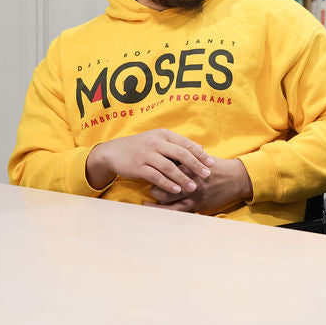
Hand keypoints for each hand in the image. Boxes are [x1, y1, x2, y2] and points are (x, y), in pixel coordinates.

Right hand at [86, 129, 213, 193]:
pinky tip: (177, 190)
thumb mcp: (159, 140)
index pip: (186, 143)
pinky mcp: (138, 166)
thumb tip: (201, 147)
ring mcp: (146, 154)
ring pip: (169, 167)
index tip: (212, 163)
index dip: (200, 154)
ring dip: (183, 177)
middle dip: (196, 165)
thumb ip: (178, 144)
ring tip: (193, 186)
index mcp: (163, 134)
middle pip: (180, 154)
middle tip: (207, 175)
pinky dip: (167, 183)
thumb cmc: (141, 147)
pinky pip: (155, 176)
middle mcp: (156, 142)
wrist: (113, 152)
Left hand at [147, 156, 252, 214]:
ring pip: (168, 197)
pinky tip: (153, 209)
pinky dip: (163, 210)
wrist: (236, 179)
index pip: (168, 166)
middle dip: (155, 183)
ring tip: (149, 197)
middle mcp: (191, 179)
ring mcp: (194, 193)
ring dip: (157, 197)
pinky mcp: (197, 205)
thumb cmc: (217, 167)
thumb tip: (170, 146)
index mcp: (191, 165)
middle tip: (150, 183)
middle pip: (165, 181)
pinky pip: (177, 210)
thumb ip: (187, 153)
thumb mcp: (203, 157)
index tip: (150, 167)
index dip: (157, 167)